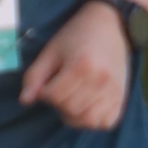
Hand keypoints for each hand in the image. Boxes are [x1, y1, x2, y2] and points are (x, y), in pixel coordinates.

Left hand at [22, 0, 131, 129]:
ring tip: (71, 100)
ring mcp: (114, 90)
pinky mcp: (122, 97)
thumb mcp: (51, 51)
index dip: (44, 93)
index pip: (55, 96)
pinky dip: (93, 120)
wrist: (108, 25)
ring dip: (74, 116)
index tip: (47, 84)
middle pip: (71, 109)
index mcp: (82, 65)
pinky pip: (105, 122)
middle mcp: (101, 79)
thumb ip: (35, 76)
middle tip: (59, 90)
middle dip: (58, 104)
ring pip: (88, 120)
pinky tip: (86, 106)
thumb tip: (25, 100)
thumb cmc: (76, 37)